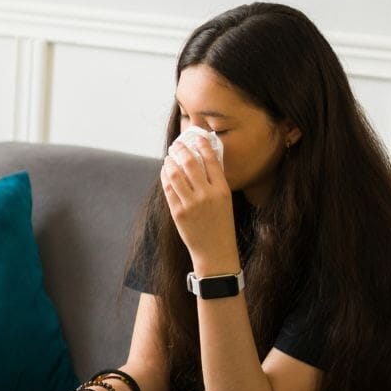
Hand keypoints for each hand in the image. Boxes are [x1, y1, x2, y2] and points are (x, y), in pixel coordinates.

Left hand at [161, 137, 236, 267]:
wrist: (215, 252)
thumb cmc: (221, 225)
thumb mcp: (225, 201)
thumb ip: (215, 182)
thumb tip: (202, 160)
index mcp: (221, 190)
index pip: (211, 160)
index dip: (202, 146)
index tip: (196, 138)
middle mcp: (206, 195)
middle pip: (190, 163)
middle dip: (181, 150)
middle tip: (177, 145)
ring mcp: (190, 204)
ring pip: (175, 174)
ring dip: (170, 162)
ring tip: (169, 157)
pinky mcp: (178, 213)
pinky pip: (168, 189)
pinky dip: (165, 177)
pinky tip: (165, 172)